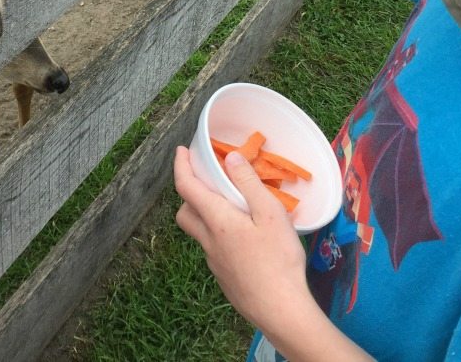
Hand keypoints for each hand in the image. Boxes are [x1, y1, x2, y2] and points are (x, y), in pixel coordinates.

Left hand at [173, 146, 311, 329]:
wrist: (280, 310)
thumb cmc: (278, 259)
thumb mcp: (270, 214)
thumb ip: (248, 184)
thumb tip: (230, 158)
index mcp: (216, 220)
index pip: (186, 187)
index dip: (181, 166)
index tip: (181, 151)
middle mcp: (208, 240)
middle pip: (185, 212)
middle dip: (189, 193)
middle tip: (207, 180)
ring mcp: (214, 262)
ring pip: (199, 231)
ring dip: (204, 214)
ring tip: (229, 206)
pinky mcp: (224, 277)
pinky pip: (213, 248)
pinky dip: (218, 234)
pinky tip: (243, 237)